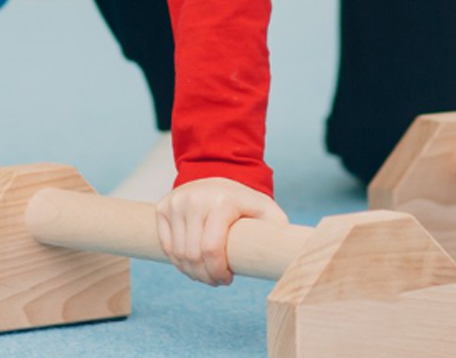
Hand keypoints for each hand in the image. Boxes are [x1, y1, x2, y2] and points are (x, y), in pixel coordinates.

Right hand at [155, 178, 287, 285]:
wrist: (217, 174)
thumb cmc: (244, 201)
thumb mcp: (265, 210)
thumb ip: (278, 229)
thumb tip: (293, 253)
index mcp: (223, 201)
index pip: (211, 249)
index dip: (218, 273)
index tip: (228, 279)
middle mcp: (196, 198)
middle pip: (193, 257)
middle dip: (206, 277)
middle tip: (217, 280)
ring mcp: (177, 201)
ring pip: (178, 256)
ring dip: (192, 273)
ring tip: (206, 272)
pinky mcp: (163, 207)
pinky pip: (166, 247)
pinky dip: (178, 262)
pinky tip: (191, 261)